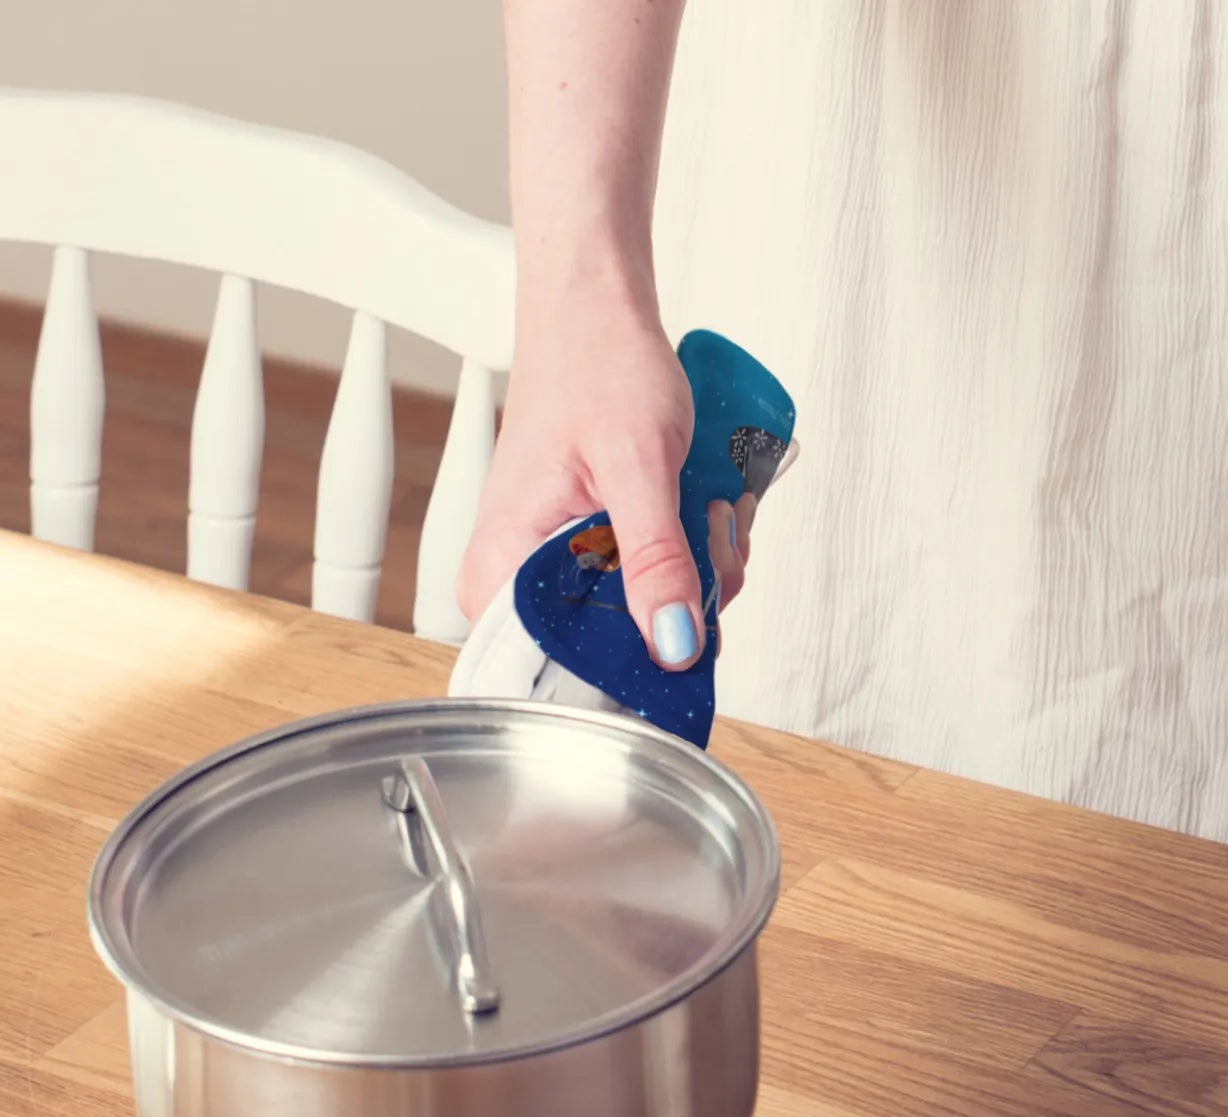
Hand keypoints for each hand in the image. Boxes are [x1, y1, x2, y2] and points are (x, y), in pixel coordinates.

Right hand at [456, 302, 754, 666]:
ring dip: (703, 569)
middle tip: (707, 528)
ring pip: (656, 618)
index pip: (563, 672)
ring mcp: (564, 569)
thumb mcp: (638, 466)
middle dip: (686, 598)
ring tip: (706, 503)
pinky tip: (704, 507)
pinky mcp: (600, 554)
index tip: (691, 617)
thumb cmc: (596, 365)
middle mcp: (522, 581)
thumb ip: (656, 560)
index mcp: (502, 570)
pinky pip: (662, 585)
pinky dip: (697, 554)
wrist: (598, 314)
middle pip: (622, 650)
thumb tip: (675, 646)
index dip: (638, 663)